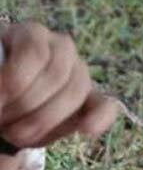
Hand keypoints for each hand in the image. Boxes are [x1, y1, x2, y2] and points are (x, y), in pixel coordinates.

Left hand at [0, 23, 121, 149]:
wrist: (5, 106)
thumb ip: (2, 77)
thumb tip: (3, 92)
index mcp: (32, 35)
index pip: (34, 53)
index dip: (14, 80)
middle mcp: (61, 48)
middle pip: (55, 76)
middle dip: (25, 106)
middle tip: (1, 123)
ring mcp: (80, 73)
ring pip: (75, 93)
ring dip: (44, 120)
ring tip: (15, 135)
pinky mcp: (93, 100)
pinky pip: (105, 106)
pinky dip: (99, 118)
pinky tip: (87, 129)